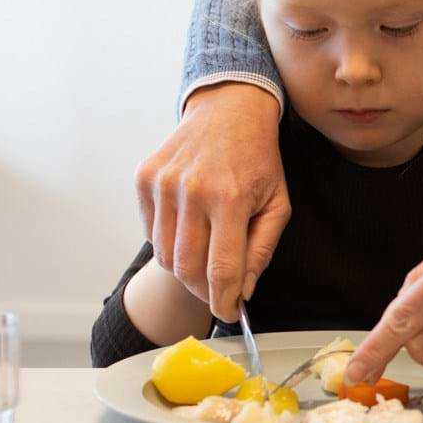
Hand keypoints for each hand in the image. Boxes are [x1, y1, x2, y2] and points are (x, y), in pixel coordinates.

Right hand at [134, 82, 287, 320]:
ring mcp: (164, 183)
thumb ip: (262, 250)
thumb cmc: (258, 160)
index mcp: (231, 198)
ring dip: (186, 268)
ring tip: (206, 256)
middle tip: (219, 291)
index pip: (221, 270)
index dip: (224, 301)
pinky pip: (150, 232)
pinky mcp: (145, 178)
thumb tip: (244, 291)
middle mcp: (192, 191)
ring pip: (165, 255)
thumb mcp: (278, 203)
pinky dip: (168, 242)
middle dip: (205, 291)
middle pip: (188, 268)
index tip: (230, 313)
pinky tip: (189, 228)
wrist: (228, 110)